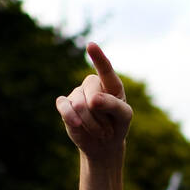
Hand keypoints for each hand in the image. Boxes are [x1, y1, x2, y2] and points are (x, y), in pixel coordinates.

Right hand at [56, 42, 131, 160]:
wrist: (104, 144)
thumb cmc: (117, 125)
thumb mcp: (124, 117)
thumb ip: (113, 105)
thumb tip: (92, 99)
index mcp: (111, 84)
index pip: (105, 69)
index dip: (98, 58)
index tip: (91, 46)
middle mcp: (92, 85)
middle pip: (93, 95)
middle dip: (102, 116)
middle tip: (108, 129)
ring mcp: (77, 93)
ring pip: (80, 105)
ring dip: (93, 124)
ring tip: (100, 132)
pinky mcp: (65, 105)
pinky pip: (64, 107)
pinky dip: (72, 117)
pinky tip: (78, 125)